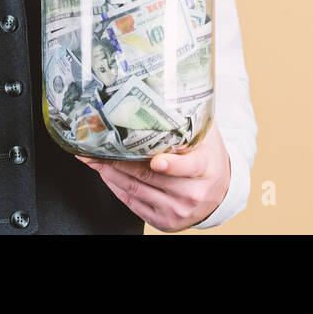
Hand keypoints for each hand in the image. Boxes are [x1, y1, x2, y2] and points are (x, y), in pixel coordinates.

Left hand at [76, 121, 230, 231]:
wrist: (219, 195)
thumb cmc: (209, 160)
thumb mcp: (207, 138)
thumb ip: (191, 120)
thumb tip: (167, 91)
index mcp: (205, 169)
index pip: (189, 167)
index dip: (171, 165)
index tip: (156, 160)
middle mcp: (192, 193)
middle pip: (150, 177)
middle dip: (120, 161)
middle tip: (98, 148)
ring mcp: (177, 210)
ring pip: (136, 190)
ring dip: (111, 173)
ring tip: (93, 157)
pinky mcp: (163, 221)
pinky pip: (133, 203)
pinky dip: (116, 187)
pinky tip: (106, 173)